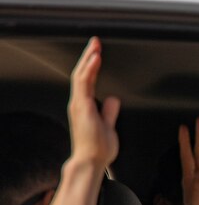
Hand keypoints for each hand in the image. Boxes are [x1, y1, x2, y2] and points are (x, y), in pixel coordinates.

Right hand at [67, 37, 119, 167]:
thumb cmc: (99, 148)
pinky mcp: (82, 107)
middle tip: (95, 42)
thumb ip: (109, 112)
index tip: (97, 54)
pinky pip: (84, 83)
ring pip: (80, 75)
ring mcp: (79, 104)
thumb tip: (113, 99)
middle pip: (82, 74)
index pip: (86, 80)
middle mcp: (79, 102)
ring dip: (88, 59)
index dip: (91, 66)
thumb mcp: (108, 125)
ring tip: (95, 45)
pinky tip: (95, 59)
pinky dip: (89, 69)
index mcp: (85, 105)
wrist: (92, 161)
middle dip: (88, 57)